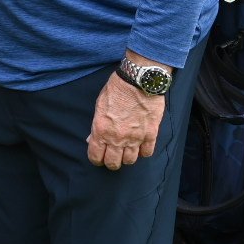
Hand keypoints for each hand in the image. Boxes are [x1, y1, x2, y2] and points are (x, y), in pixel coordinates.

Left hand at [86, 53, 169, 169]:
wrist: (138, 80)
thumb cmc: (116, 89)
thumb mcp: (99, 106)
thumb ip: (97, 125)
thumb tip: (93, 139)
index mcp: (101, 130)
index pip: (96, 156)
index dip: (96, 159)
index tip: (99, 157)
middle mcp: (117, 138)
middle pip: (113, 163)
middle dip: (111, 162)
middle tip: (112, 156)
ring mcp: (135, 137)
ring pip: (130, 161)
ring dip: (127, 157)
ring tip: (127, 150)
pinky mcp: (150, 134)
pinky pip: (147, 152)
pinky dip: (143, 151)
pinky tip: (141, 145)